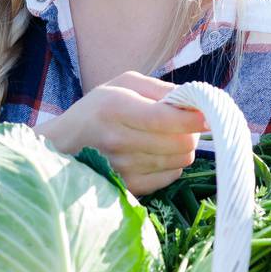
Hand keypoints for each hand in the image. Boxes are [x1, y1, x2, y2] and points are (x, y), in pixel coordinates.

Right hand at [38, 72, 205, 196]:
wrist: (63, 146)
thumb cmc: (98, 109)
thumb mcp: (122, 84)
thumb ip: (160, 89)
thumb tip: (194, 100)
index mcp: (115, 107)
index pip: (165, 119)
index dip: (194, 118)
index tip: (207, 114)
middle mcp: (118, 139)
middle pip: (180, 143)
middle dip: (192, 132)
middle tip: (187, 124)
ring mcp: (122, 167)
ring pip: (179, 160)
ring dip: (183, 148)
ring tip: (169, 138)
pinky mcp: (127, 187)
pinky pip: (170, 176)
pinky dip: (172, 164)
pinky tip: (158, 154)